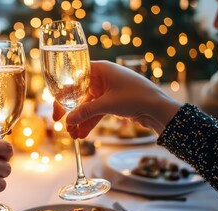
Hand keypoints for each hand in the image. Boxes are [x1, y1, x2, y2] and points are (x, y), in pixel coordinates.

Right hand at [53, 61, 181, 137]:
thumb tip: (67, 121)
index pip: (74, 77)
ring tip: (72, 135)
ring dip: (79, 120)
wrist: (160, 109)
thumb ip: (85, 112)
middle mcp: (102, 77)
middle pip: (79, 93)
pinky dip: (89, 122)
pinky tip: (81, 134)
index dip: (63, 92)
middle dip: (71, 111)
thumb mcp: (107, 105)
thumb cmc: (136, 97)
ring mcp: (107, 90)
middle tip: (61, 123)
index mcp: (100, 69)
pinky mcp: (112, 102)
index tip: (57, 107)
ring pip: (87, 105)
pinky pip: (96, 111)